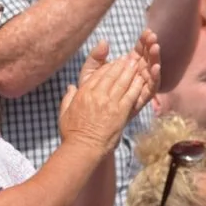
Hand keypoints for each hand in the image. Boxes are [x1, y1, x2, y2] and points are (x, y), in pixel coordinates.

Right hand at [58, 38, 157, 152]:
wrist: (84, 147)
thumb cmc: (72, 132)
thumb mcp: (64, 112)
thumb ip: (68, 97)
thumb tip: (70, 87)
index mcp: (84, 93)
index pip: (98, 75)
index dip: (108, 67)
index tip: (114, 62)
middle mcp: (97, 95)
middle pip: (112, 75)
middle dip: (121, 65)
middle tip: (129, 58)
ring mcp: (110, 103)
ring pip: (122, 82)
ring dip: (130, 72)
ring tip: (136, 64)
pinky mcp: (120, 112)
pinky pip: (130, 95)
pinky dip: (136, 85)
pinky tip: (141, 79)